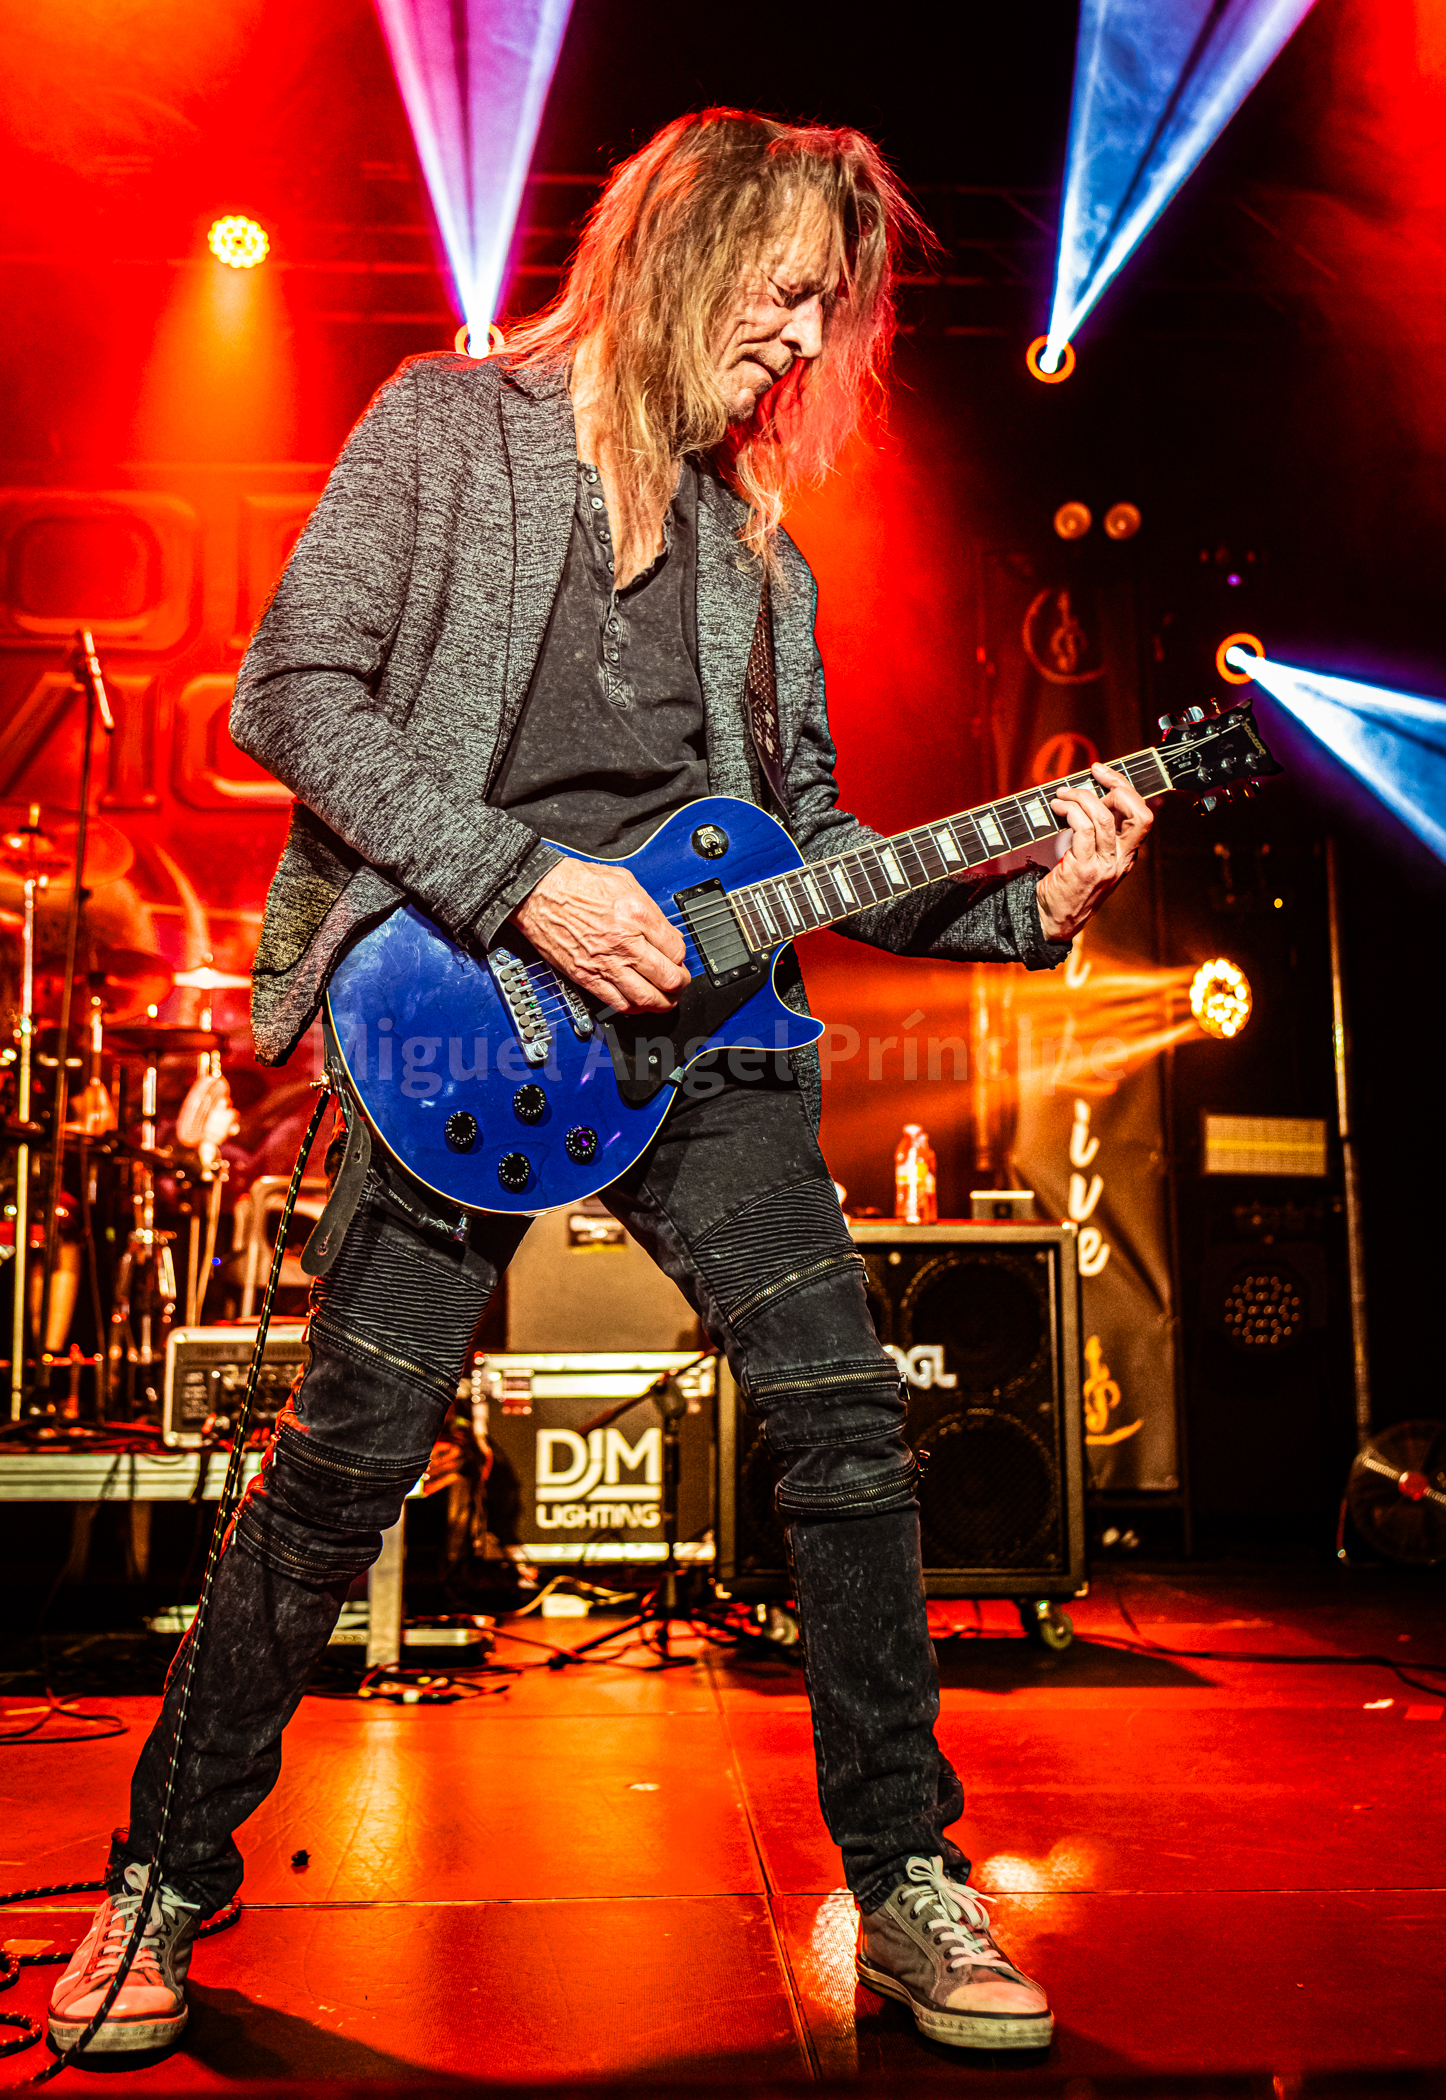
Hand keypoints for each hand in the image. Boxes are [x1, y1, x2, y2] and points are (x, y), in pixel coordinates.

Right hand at [511, 858, 690, 1013]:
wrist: (539, 892)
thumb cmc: (575, 883)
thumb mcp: (624, 881)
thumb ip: (648, 908)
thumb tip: (664, 929)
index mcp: (637, 915)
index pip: (677, 949)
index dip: (681, 957)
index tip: (678, 957)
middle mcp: (625, 943)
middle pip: (668, 978)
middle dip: (679, 983)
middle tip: (679, 982)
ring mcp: (606, 963)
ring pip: (648, 998)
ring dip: (662, 1002)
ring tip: (665, 999)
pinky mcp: (587, 977)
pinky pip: (619, 1003)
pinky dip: (635, 1008)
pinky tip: (639, 1003)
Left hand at [1036, 762, 1153, 943]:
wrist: (1055, 922)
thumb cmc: (1069, 885)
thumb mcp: (1091, 859)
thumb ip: (1096, 833)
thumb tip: (1088, 797)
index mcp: (1127, 855)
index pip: (1143, 815)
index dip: (1126, 788)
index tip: (1104, 773)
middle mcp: (1121, 860)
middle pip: (1138, 814)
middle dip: (1117, 786)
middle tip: (1093, 774)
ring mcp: (1104, 866)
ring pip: (1105, 817)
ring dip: (1081, 796)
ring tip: (1062, 794)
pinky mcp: (1083, 869)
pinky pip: (1082, 829)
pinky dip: (1070, 811)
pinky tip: (1058, 808)